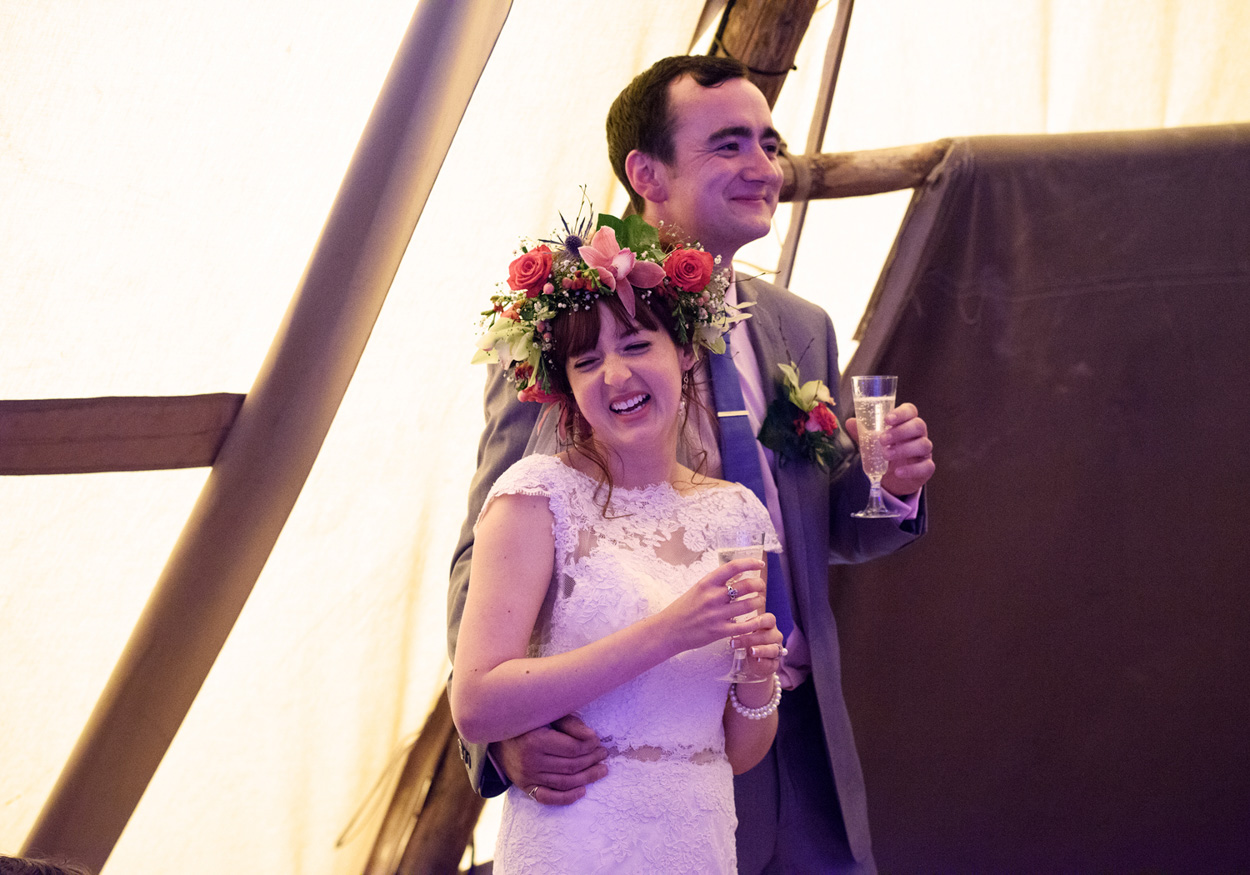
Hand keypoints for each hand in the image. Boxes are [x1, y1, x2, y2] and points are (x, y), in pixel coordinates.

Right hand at [491, 715, 607, 805]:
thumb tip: (592, 737)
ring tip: (601, 770)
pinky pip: (548, 798)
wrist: (496, 737)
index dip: (590, 746)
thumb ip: (570, 724)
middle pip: (571, 765)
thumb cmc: (527, 722)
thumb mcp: (547, 715)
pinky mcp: (525, 787)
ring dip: (587, 778)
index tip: (598, 741)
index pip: (572, 748)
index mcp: (535, 740)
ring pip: (564, 782)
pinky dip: (567, 797)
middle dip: (592, 760)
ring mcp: (527, 777)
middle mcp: (530, 761)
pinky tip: (583, 790)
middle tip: (603, 755)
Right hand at [659, 556, 765, 653]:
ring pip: (749, 605)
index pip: (733, 567)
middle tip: (761, 586)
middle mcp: (712, 597)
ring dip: (758, 602)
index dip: (750, 563)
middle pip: (746, 586)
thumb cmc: (684, 608)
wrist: (669, 630)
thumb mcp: (698, 589)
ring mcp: (716, 615)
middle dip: (759, 585)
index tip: (759, 564)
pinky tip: (757, 620)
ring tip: (759, 601)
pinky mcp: (719, 631)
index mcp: (706, 583)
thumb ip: (717, 582)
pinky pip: (745, 626)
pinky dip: (755, 622)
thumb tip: (739, 572)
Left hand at [729, 610, 784, 682]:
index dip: (757, 621)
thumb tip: (729, 623)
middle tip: (734, 642)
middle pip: (768, 635)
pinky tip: (757, 661)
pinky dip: (764, 662)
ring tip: (751, 651)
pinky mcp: (774, 664)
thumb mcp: (743, 632)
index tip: (743, 623)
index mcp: (768, 625)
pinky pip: (772, 663)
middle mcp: (775, 636)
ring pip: (772, 649)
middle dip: (751, 638)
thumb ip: (741, 626)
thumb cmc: (746, 640)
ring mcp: (777, 650)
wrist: (749, 662)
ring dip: (761, 650)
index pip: (769, 619)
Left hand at [846, 402, 933, 496]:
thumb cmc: (886, 452)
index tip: (887, 419)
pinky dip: (911, 470)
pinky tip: (898, 472)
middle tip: (882, 440)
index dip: (901, 413)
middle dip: (900, 431)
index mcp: (907, 423)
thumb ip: (863, 433)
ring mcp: (925, 451)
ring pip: (923, 445)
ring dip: (904, 449)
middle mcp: (919, 435)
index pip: (910, 411)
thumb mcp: (873, 443)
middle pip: (918, 426)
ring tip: (886, 455)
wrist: (893, 477)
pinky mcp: (927, 468)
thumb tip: (850, 422)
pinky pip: (926, 467)